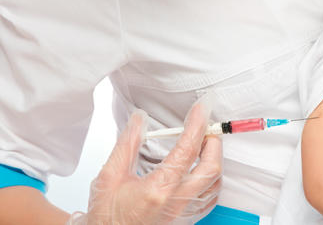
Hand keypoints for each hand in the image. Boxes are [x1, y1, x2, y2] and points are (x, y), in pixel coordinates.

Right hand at [67, 101, 221, 224]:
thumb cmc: (106, 217)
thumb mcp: (110, 177)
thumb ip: (127, 145)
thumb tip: (139, 120)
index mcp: (158, 189)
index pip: (187, 150)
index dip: (197, 125)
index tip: (202, 109)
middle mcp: (176, 203)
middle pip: (211, 167)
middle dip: (213, 142)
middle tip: (206, 126)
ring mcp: (184, 214)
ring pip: (215, 184)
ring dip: (215, 160)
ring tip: (205, 145)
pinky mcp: (186, 221)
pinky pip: (210, 199)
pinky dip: (212, 180)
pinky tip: (202, 171)